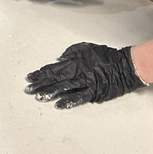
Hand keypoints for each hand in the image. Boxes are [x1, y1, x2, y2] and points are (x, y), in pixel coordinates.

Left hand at [25, 43, 144, 108]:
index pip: (53, 68)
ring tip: (39, 97)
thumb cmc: (105, 56)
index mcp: (75, 61)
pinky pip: (78, 97)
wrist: (123, 66)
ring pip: (64, 88)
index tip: (30, 77)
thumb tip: (59, 58)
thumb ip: (71, 52)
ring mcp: (85, 83)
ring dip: (50, 93)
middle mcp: (78, 72)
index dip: (41, 73)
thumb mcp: (86, 48)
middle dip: (41, 84)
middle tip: (29, 89)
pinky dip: (68, 101)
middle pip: (55, 78)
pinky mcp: (93, 92)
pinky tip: (58, 105)